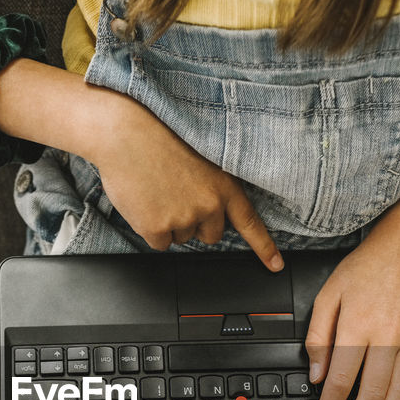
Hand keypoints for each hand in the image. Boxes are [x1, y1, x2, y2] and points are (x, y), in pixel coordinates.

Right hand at [83, 91, 281, 270]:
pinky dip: (151, 228)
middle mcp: (209, 205)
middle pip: (210, 235)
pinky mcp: (158, 228)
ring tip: (158, 191)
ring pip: (182, 237)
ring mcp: (184, 218)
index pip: (250, 222)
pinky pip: (160, 243)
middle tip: (177, 196)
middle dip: (196, 223)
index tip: (275, 265)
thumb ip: (212, 187)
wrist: (124, 134)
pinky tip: (145, 203)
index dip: (264, 247)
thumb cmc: (158, 138)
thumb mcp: (200, 158)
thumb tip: (210, 214)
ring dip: (170, 222)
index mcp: (223, 185)